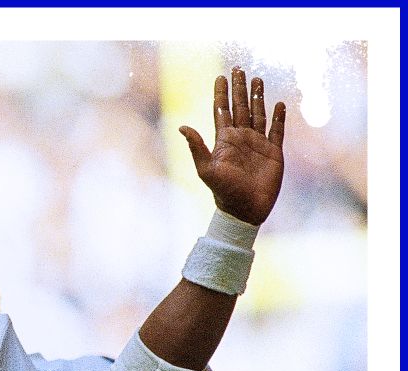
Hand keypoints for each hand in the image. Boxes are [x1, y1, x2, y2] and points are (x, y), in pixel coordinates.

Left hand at [179, 68, 285, 225]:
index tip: (220, 76)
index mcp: (224, 140)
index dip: (221, 94)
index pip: (222, 110)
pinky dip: (279, 117)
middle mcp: (241, 138)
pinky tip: (279, 103)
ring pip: (258, 113)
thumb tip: (182, 126)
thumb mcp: (206, 169)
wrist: (245, 209)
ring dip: (257, 97)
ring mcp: (257, 144)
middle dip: (239, 88)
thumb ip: (196, 147)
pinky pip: (277, 130)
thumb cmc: (224, 192)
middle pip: (239, 107)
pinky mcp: (274, 152)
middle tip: (238, 69)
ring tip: (257, 79)